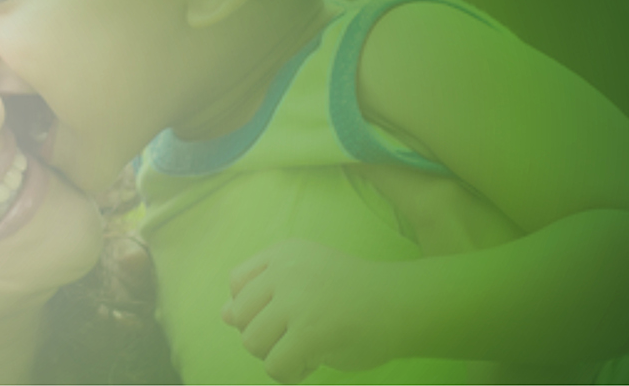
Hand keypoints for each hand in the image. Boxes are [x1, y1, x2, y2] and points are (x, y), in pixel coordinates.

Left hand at [224, 239, 417, 383]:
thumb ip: (263, 294)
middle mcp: (285, 271)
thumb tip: (222, 315)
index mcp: (284, 253)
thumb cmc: (356, 296)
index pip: (236, 284)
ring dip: (275, 354)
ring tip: (305, 350)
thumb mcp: (306, 281)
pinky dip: (290, 373)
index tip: (284, 315)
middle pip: (239, 316)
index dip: (252, 309)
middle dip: (263, 334)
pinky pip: (274, 366)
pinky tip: (312, 364)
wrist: (406, 305)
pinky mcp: (309, 332)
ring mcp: (297, 301)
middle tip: (297, 337)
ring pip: (252, 342)